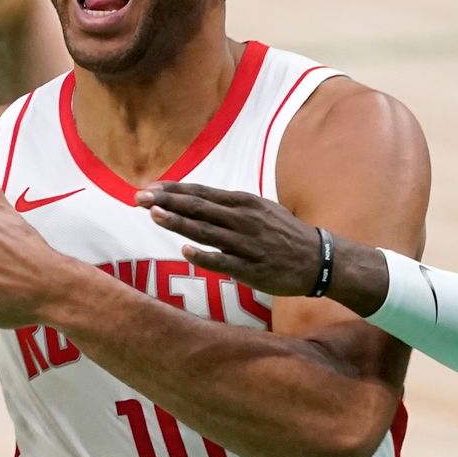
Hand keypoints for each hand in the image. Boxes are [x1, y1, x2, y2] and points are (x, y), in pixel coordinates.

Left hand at [136, 182, 324, 297]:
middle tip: (139, 198)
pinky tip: (186, 251)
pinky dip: (205, 256)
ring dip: (179, 223)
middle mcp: (243, 219)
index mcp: (244, 202)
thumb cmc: (284, 233)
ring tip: (154, 215)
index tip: (149, 188)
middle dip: (167, 202)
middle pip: (199, 208)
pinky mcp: (252, 268)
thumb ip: (229, 206)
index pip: (201, 193)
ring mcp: (247, 244)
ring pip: (207, 231)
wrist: (318, 259)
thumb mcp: (260, 209)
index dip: (173, 190)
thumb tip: (198, 200)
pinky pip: (224, 261)